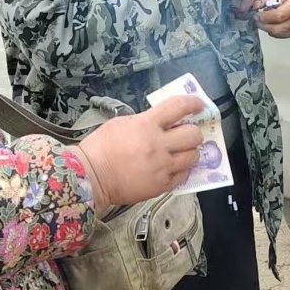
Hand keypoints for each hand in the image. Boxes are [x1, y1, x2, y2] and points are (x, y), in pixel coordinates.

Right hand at [75, 95, 204, 208]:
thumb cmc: (100, 148)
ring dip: (189, 153)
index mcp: (146, 125)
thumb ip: (145, 121)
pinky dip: (180, 171)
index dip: (193, 103)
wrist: (90, 176)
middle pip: (193, 135)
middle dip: (193, 133)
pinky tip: (171, 168)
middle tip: (186, 135)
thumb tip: (163, 123)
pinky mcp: (162, 185)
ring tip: (180, 153)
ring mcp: (162, 167)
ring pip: (193, 157)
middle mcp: (158, 145)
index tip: (199, 105)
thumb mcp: (122, 123)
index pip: (179, 107)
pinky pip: (183, 176)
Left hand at [254, 0, 289, 37]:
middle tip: (256, 17)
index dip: (264, 17)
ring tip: (265, 17)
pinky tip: (272, 21)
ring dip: (266, 27)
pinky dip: (272, 30)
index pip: (278, 16)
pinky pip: (279, 35)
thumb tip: (254, 7)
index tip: (256, 14)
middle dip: (263, 24)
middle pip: (276, 28)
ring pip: (276, 33)